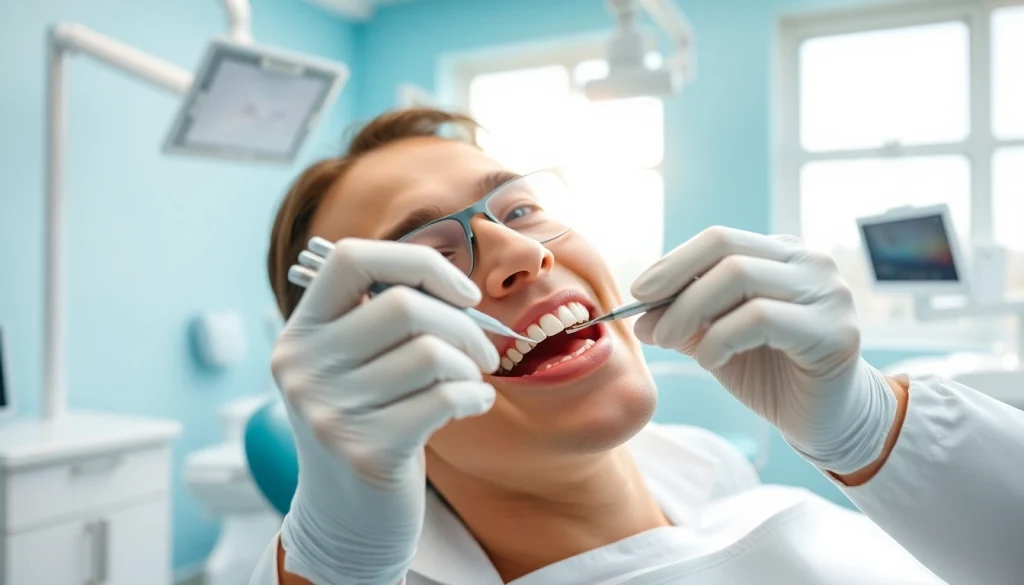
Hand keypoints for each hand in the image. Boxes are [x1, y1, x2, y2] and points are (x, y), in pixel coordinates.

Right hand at [270, 238, 499, 584]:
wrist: (345, 517)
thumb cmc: (369, 423)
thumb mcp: (354, 365)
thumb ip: (384, 318)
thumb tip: (457, 285)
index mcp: (301, 332)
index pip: (349, 258)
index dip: (417, 261)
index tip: (462, 294)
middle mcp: (303, 367)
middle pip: (403, 305)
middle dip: (463, 324)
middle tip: (483, 351)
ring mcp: (328, 411)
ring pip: (431, 353)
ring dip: (469, 366)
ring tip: (469, 383)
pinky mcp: (364, 451)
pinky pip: (445, 398)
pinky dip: (474, 397)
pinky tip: (472, 405)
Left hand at [631, 227, 896, 474]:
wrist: (823, 421)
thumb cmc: (770, 374)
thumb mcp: (716, 338)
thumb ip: (683, 318)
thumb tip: (639, 312)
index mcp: (782, 255)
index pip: (719, 239)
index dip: (673, 263)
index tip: (638, 294)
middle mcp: (810, 263)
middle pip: (726, 251)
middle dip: (676, 287)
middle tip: (648, 326)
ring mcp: (828, 294)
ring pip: (741, 277)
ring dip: (690, 311)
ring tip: (671, 343)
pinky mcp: (836, 332)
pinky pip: (761, 318)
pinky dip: (720, 338)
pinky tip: (710, 362)